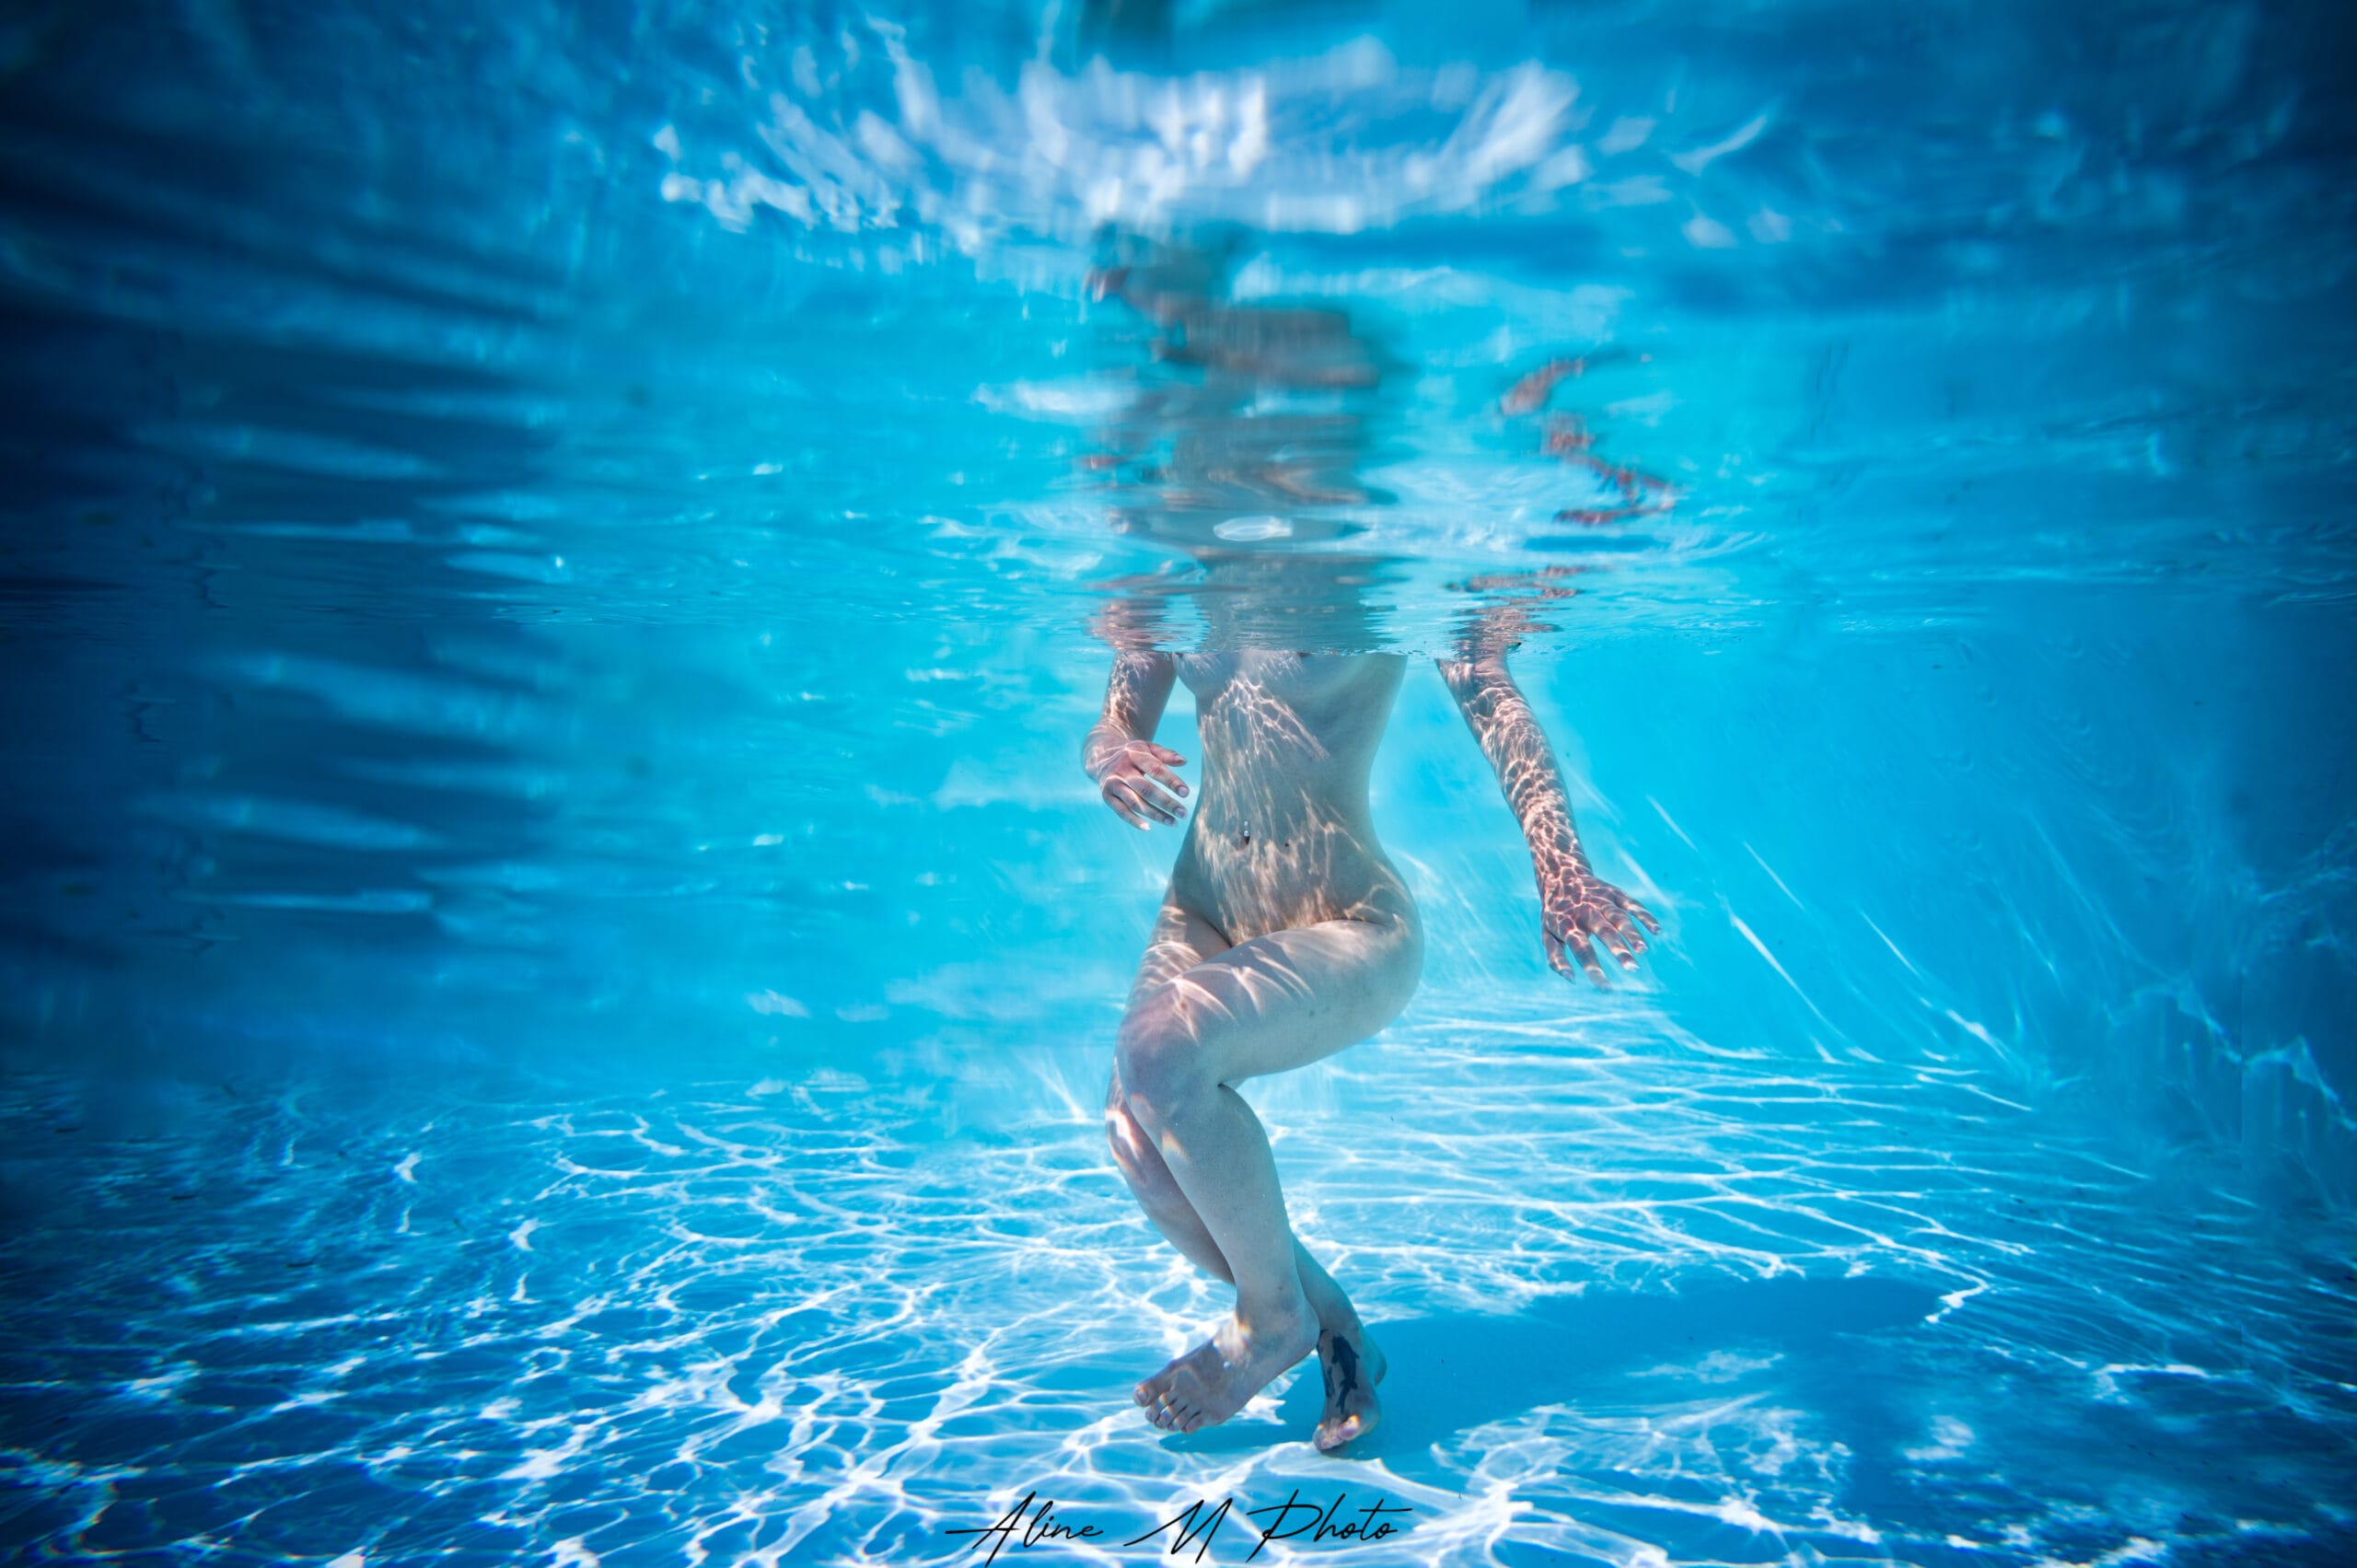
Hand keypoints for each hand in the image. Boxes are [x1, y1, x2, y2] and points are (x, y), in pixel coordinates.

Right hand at [1087, 736, 1189, 830]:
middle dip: (1166, 802)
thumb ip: (1166, 754)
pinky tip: (1148, 828)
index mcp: (1135, 755)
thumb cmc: (1133, 754)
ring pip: (1135, 803)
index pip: (1156, 769)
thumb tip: (1184, 761)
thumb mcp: (1148, 748)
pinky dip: (1134, 821)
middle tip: (1183, 813)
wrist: (1101, 756)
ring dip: (1155, 814)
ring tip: (1173, 822)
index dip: (1171, 781)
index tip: (1186, 793)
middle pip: (1146, 789)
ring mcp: (1113, 784)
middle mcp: (1122, 770)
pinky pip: (1121, 811)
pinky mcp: (1107, 796)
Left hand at [1534, 851, 1659, 985]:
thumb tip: (1571, 979)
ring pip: (1620, 917)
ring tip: (1643, 951)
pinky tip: (1656, 931)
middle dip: (1618, 949)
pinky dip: (1644, 915)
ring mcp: (1601, 900)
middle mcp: (1585, 911)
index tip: (1607, 989)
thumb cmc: (1556, 913)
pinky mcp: (1614, 892)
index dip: (1594, 969)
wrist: (1560, 873)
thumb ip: (1555, 958)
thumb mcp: (1547, 934)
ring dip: (1632, 933)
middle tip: (1632, 968)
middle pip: (1604, 931)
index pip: (1581, 949)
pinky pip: (1632, 904)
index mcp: (1568, 924)